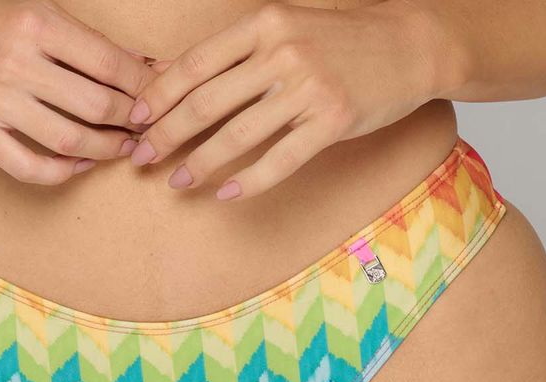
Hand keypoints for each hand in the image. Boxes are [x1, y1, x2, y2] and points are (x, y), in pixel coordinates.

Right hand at [0, 0, 157, 183]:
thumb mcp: (28, 10)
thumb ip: (78, 39)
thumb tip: (139, 63)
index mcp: (35, 21)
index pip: (110, 63)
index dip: (144, 85)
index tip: (160, 96)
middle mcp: (16, 61)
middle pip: (97, 105)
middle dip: (132, 121)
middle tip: (148, 128)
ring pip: (70, 139)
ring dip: (106, 150)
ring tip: (124, 149)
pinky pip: (29, 166)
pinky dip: (62, 172)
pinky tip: (79, 165)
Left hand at [126, 0, 443, 198]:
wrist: (412, 44)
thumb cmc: (342, 40)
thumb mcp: (287, 27)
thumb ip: (239, 52)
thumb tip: (179, 78)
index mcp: (264, 23)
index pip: (196, 64)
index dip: (159, 95)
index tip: (134, 120)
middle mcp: (282, 52)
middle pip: (207, 102)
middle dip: (167, 134)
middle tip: (141, 158)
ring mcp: (309, 88)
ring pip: (238, 134)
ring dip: (200, 163)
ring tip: (177, 182)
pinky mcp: (332, 121)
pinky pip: (280, 159)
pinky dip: (248, 181)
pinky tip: (225, 194)